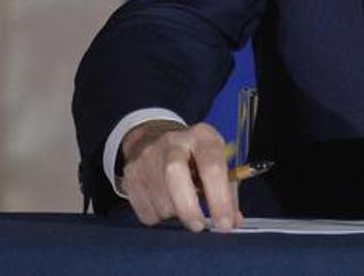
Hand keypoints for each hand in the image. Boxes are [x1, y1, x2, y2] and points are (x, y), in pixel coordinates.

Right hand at [119, 120, 241, 232]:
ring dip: (175, 214)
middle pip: (175, 177)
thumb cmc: (193, 155)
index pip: (211, 167)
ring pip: (161, 201)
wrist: (154, 138)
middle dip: (189, 209)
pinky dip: (159, 216)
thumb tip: (233, 220)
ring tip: (181, 202)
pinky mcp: (130, 175)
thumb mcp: (215, 160)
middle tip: (199, 226)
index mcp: (201, 137)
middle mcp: (172, 143)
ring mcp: (147, 157)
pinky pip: (146, 212)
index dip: (220, 199)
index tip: (225, 224)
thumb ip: (227, 190)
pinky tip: (164, 202)